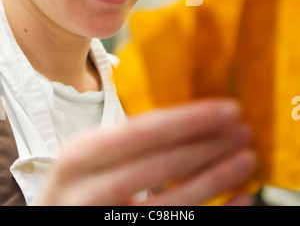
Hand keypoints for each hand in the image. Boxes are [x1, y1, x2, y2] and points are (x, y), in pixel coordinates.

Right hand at [36, 99, 257, 205]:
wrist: (59, 217)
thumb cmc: (80, 184)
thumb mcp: (91, 155)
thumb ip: (129, 140)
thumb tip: (193, 119)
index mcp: (79, 155)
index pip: (143, 131)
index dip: (190, 119)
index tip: (228, 109)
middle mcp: (85, 190)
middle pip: (160, 165)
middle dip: (207, 146)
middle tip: (243, 131)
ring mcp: (101, 219)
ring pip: (170, 203)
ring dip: (215, 179)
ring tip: (246, 159)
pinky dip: (214, 214)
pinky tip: (239, 200)